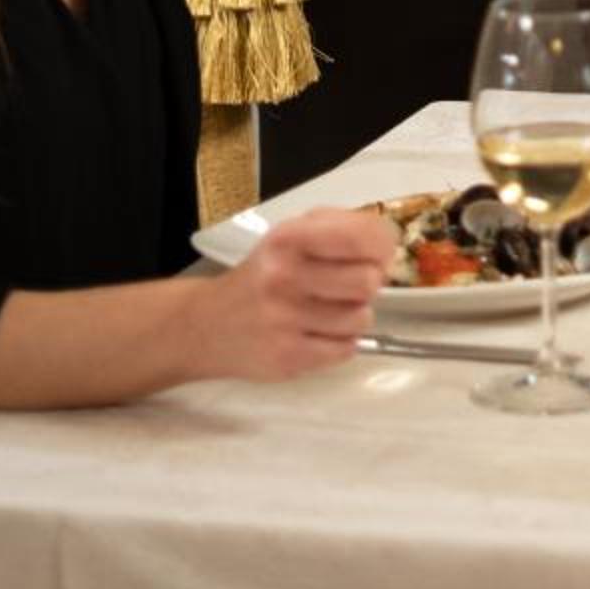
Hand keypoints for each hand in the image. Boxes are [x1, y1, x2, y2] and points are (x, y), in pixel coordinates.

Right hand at [189, 208, 395, 381]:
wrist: (205, 325)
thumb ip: (339, 232)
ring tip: (326, 313)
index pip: (361, 236)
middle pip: (367, 282)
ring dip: (352, 318)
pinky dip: (339, 344)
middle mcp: (284, 276)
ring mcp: (283, 319)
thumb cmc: (262, 276)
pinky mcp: (286, 356)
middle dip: (366, 286)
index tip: (374, 257)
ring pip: (360, 319)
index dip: (380, 249)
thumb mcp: (291, 236)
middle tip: (346, 289)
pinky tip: (315, 335)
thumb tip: (385, 250)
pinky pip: (345, 350)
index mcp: (290, 238)